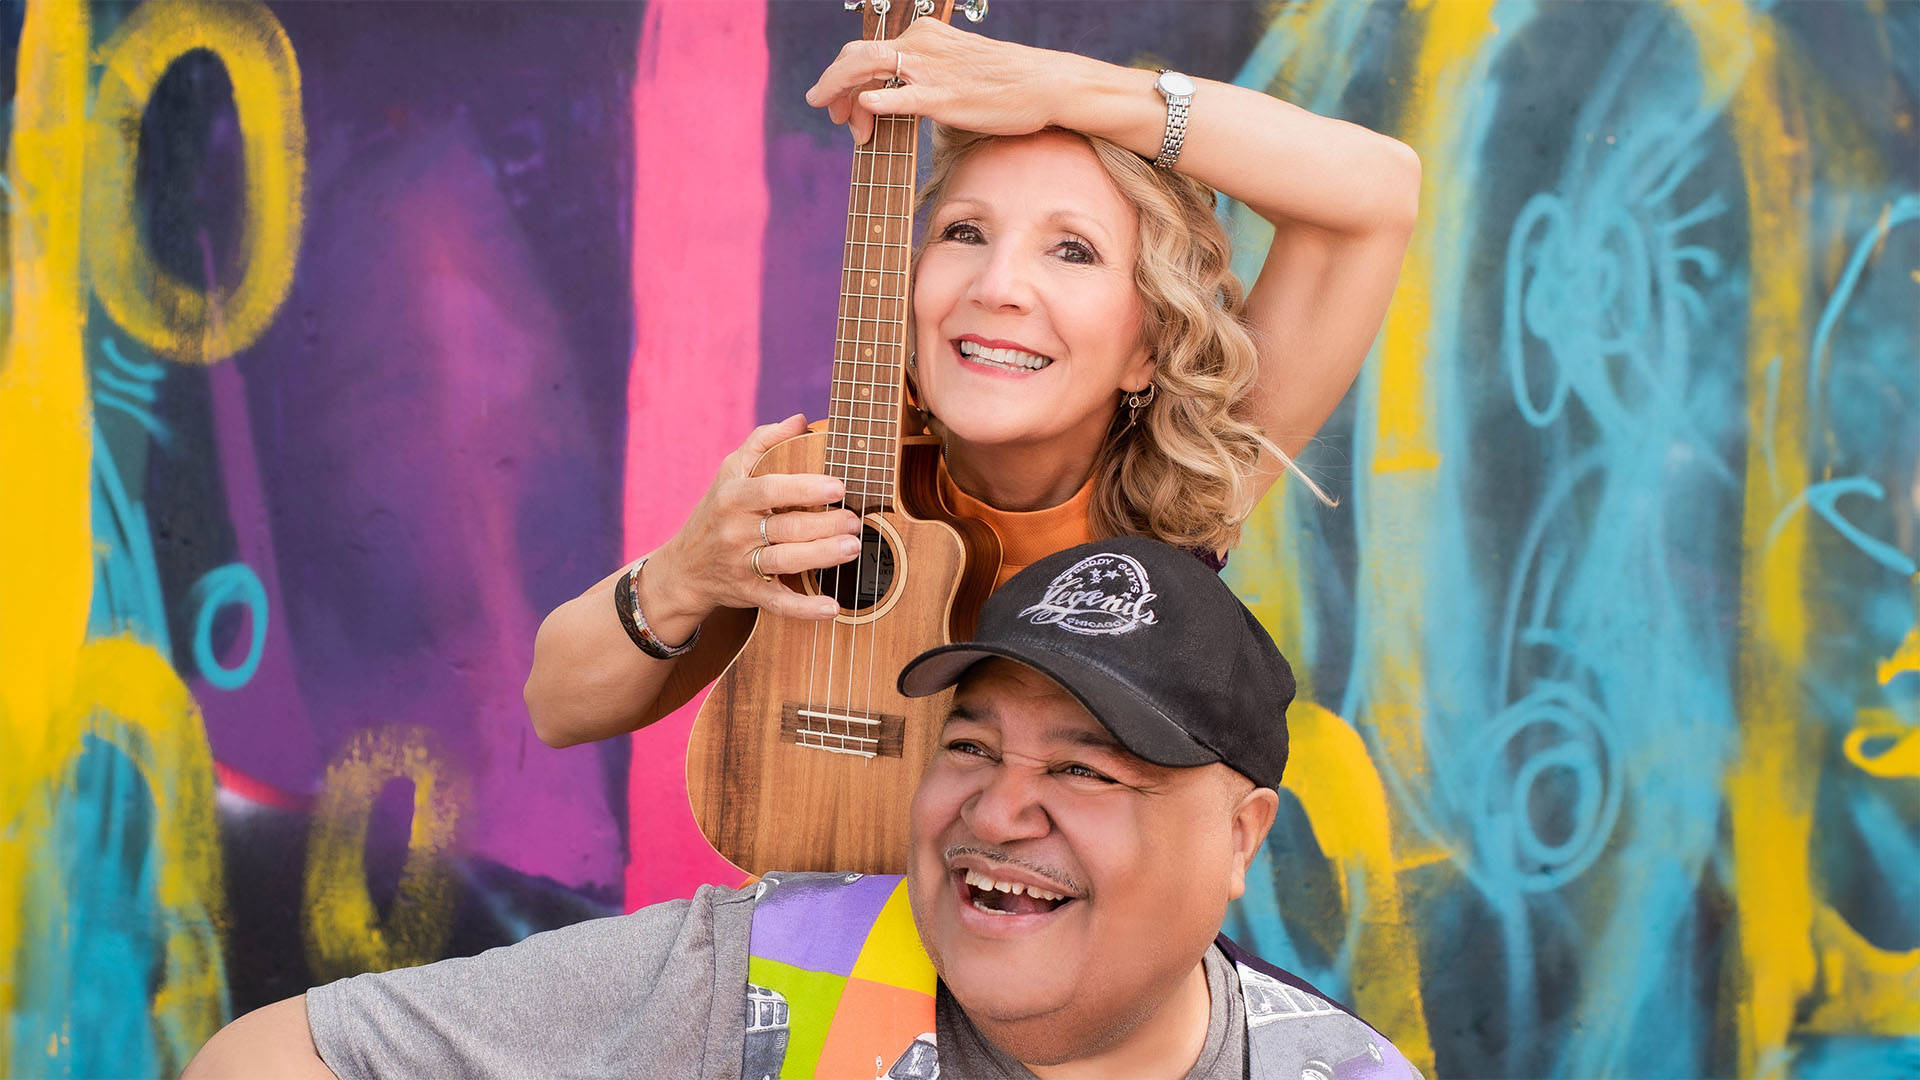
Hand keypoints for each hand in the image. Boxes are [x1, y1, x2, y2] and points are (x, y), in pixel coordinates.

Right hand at [649, 415, 860, 623]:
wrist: (683, 569)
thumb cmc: (716, 511)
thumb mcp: (730, 471)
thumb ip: (762, 441)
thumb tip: (799, 419)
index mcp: (732, 497)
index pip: (769, 489)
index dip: (804, 488)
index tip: (838, 487)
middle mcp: (735, 531)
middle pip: (786, 527)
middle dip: (825, 524)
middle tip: (855, 520)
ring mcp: (741, 565)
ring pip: (785, 561)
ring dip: (822, 556)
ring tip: (853, 547)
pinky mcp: (749, 594)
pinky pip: (778, 602)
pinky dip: (805, 608)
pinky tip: (832, 607)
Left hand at [804, 19, 1061, 143]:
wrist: (1044, 83)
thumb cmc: (1004, 81)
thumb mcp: (956, 66)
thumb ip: (925, 76)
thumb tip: (900, 99)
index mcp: (922, 34)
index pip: (866, 50)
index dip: (842, 77)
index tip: (843, 107)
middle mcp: (920, 44)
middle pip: (855, 55)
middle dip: (831, 83)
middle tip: (826, 111)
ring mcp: (930, 69)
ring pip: (866, 69)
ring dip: (840, 92)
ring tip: (834, 117)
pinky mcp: (944, 96)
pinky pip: (902, 95)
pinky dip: (877, 100)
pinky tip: (863, 108)